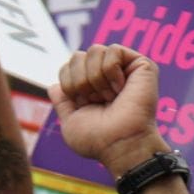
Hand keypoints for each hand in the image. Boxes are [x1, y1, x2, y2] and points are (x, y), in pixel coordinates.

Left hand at [50, 44, 167, 176]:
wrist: (119, 144)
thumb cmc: (97, 140)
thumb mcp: (70, 123)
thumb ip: (62, 103)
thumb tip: (53, 86)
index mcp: (90, 88)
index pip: (67, 67)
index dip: (68, 84)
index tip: (81, 104)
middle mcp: (106, 76)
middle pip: (78, 55)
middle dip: (80, 81)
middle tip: (95, 101)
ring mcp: (123, 69)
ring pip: (95, 50)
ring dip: (95, 78)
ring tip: (109, 97)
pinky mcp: (140, 64)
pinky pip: (113, 50)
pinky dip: (110, 71)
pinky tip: (120, 89)